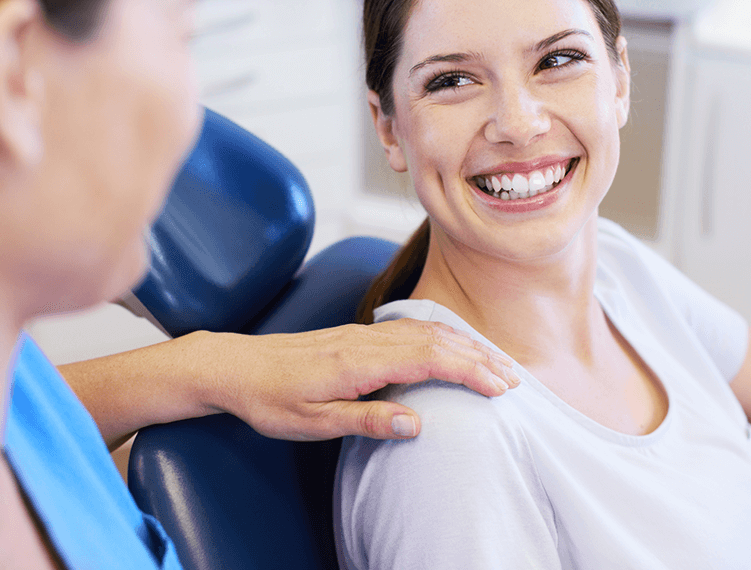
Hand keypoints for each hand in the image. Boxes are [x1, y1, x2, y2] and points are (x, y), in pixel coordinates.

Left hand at [191, 319, 520, 440]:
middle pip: (436, 339)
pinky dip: (441, 335)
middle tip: (514, 379)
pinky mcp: (357, 334)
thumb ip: (365, 420)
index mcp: (358, 362)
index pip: (429, 358)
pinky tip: (452, 344)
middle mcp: (365, 340)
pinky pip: (410, 328)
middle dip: (479, 357)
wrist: (235, 365)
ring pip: (426, 330)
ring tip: (495, 363)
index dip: (470, 370)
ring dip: (465, 344)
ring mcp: (362, 333)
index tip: (501, 387)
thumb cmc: (270, 399)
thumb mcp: (312, 422)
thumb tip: (417, 423)